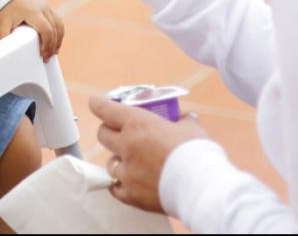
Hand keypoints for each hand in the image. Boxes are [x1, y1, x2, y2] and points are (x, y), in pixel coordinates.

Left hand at [0, 0, 63, 61]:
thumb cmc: (5, 6)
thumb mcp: (2, 21)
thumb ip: (2, 36)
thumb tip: (2, 51)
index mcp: (33, 12)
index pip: (46, 30)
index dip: (47, 44)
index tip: (42, 54)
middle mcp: (43, 8)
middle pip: (55, 30)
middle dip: (52, 46)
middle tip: (46, 58)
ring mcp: (47, 7)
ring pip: (59, 25)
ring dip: (58, 39)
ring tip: (53, 52)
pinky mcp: (47, 7)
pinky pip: (57, 21)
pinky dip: (58, 32)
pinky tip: (55, 41)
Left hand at [90, 95, 207, 212]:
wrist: (202, 187)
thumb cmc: (197, 153)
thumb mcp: (191, 128)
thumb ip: (184, 121)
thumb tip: (186, 117)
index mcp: (137, 123)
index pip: (105, 109)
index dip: (98, 104)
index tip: (95, 103)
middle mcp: (127, 145)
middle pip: (103, 134)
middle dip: (108, 131)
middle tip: (118, 133)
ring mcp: (127, 171)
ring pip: (110, 163)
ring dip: (118, 160)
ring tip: (131, 161)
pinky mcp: (131, 194)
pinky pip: (115, 188)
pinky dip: (120, 184)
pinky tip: (128, 182)